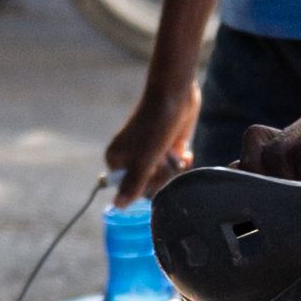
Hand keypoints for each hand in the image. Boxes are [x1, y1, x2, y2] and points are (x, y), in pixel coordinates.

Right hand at [103, 82, 200, 201]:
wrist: (174, 94)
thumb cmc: (154, 124)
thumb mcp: (144, 158)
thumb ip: (132, 184)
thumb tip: (118, 207)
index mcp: (117, 160)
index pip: (132, 190)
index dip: (146, 183)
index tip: (151, 168)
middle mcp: (132, 158)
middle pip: (149, 185)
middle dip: (162, 174)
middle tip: (163, 157)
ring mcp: (151, 153)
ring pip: (165, 177)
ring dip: (173, 166)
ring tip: (172, 150)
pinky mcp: (169, 148)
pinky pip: (177, 167)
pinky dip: (182, 161)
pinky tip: (183, 150)